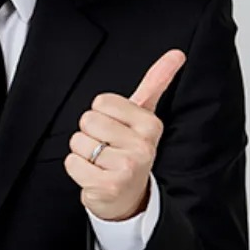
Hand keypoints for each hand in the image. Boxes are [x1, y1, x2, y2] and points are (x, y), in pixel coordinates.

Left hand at [64, 48, 185, 220]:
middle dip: (90, 134)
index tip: (116, 130)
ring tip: (101, 163)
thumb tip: (177, 53)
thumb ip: (156, 82)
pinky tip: (95, 176)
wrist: (129, 196)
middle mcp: (143, 146)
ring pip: (78, 142)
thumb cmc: (131, 150)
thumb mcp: (144, 116)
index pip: (101, 102)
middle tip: (108, 148)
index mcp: (150, 125)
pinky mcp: (108, 186)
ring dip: (83, 154)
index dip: (102, 115)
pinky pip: (72, 163)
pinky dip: (77, 170)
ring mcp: (127, 168)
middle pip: (87, 120)